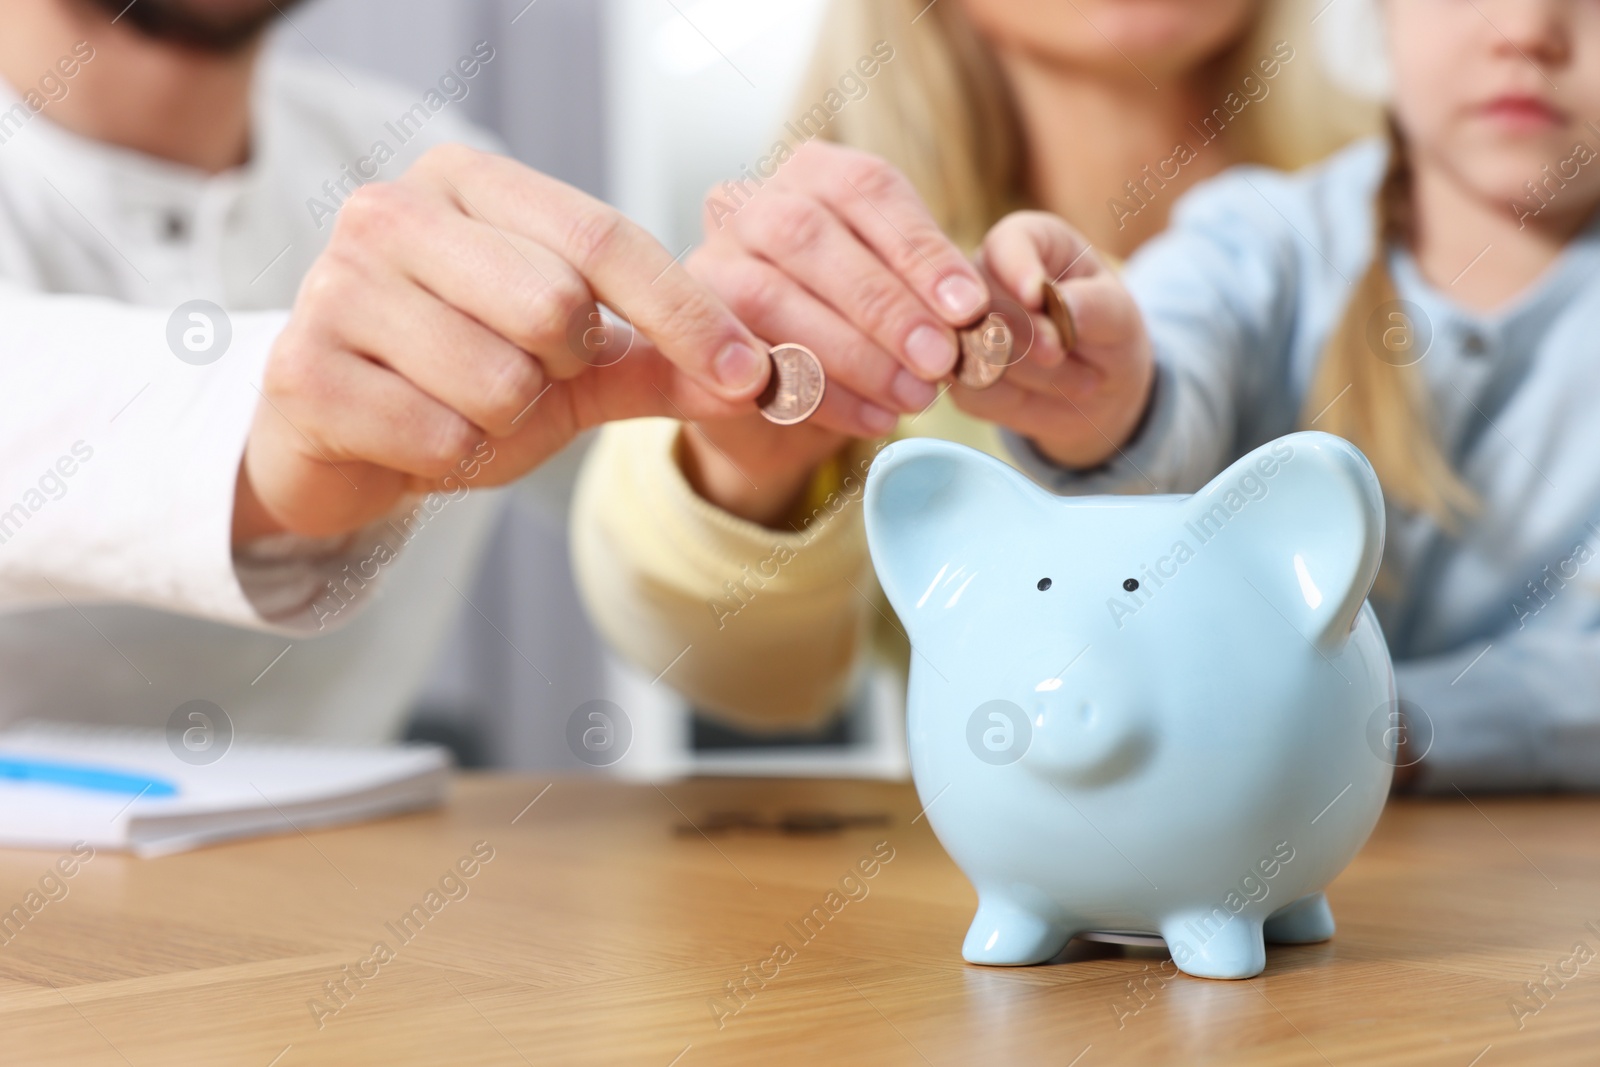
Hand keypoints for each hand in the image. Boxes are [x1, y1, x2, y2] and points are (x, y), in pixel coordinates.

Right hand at [234, 145, 763, 542]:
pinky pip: (438, 435)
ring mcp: (335, 285)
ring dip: (504, 421)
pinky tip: (415, 435)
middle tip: (523, 378)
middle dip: (564, 368)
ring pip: (499, 380)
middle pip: (556, 303)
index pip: (604, 236)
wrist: (338, 440)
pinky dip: (451, 457)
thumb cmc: (458, 383)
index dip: (688, 312)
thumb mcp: (573, 368)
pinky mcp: (303, 369)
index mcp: (467, 183)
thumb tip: (771, 380)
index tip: (752, 374)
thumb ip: (663, 364)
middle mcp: (393, 211)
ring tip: (460, 407)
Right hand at [677, 142, 990, 524]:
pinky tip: (873, 419)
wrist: (788, 393)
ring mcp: (706, 265)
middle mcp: (748, 204)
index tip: (968, 307)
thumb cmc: (861, 325)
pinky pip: (743, 360)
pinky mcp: (683, 334)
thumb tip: (985, 320)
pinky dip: (817, 395)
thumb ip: (938, 297)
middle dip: (885, 304)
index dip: (920, 247)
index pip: (867, 188)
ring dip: (852, 355)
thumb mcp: (907, 296)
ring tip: (914, 398)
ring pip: (768, 297)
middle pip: (809, 237)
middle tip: (941, 361)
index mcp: (813, 173)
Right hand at [955, 211, 1154, 468]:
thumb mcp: (1118, 314)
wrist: (1100, 387)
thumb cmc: (1107, 332)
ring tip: (1079, 378)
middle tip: (1061, 352)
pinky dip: (1015, 400)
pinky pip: (971, 391)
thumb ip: (1094, 304)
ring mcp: (962, 327)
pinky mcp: (957, 374)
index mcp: (1026, 242)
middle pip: (980, 303)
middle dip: (1026, 334)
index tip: (1036, 293)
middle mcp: (983, 278)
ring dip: (1032, 374)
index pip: (1005, 244)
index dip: (1015, 267)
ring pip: (973, 352)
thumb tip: (1061, 302)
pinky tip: (1047, 392)